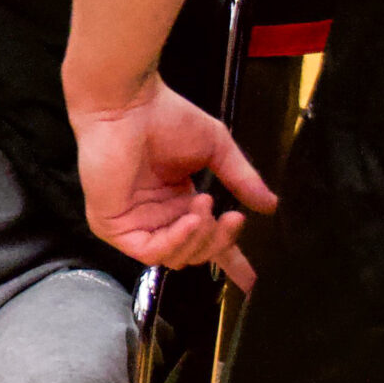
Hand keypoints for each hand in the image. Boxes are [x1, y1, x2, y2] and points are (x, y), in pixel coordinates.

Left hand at [72, 78, 277, 290]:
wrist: (128, 102)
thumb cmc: (164, 115)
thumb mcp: (216, 148)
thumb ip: (241, 178)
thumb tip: (271, 205)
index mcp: (178, 200)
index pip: (205, 239)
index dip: (230, 261)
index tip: (253, 280)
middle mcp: (156, 215)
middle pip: (194, 253)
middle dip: (219, 243)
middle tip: (233, 219)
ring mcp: (134, 222)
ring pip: (173, 257)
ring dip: (198, 239)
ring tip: (206, 209)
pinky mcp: (112, 225)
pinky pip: (148, 252)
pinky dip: (175, 240)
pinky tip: (190, 219)